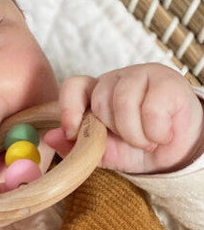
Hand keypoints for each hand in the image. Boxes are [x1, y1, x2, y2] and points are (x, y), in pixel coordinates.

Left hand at [44, 64, 203, 173]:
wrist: (177, 150)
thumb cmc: (138, 147)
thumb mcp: (105, 153)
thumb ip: (79, 146)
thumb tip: (51, 137)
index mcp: (95, 94)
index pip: (73, 86)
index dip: (69, 107)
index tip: (72, 131)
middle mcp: (116, 80)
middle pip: (100, 100)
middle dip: (113, 130)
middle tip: (130, 142)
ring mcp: (143, 76)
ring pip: (123, 102)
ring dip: (135, 134)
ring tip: (147, 142)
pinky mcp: (168, 81)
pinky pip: (152, 108)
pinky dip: (156, 132)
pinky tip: (163, 134)